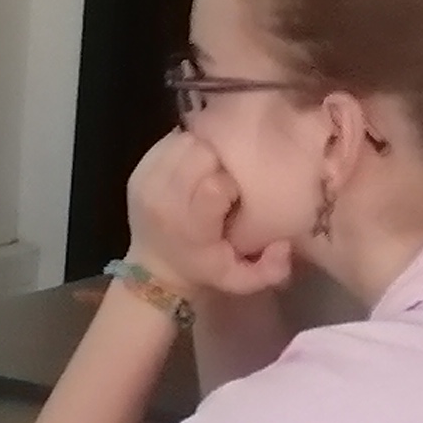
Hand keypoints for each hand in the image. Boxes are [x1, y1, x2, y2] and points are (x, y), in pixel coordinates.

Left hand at [121, 129, 294, 299]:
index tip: (238, 192)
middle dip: (220, 159)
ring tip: (213, 164)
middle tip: (227, 173)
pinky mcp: (138, 171)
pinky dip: (186, 145)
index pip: (215, 186)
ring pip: (185, 142)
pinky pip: (169, 141)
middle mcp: (164, 201)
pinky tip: (195, 159)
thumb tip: (283, 243)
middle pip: (200, 155)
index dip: (233, 182)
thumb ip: (271, 270)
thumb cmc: (202, 268)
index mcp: (190, 228)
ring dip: (204, 148)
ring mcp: (147, 183)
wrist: (154, 268)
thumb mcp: (240, 280)